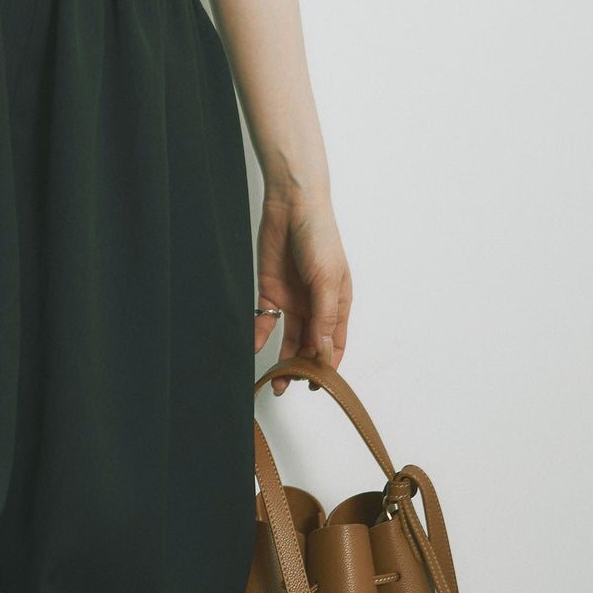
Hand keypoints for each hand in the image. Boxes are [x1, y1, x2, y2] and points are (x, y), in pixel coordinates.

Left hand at [254, 191, 352, 393]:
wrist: (290, 205)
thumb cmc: (319, 237)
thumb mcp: (327, 281)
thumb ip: (325, 319)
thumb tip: (326, 354)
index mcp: (337, 304)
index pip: (335, 343)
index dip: (328, 366)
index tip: (317, 386)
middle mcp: (316, 305)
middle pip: (311, 344)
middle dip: (302, 367)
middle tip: (289, 385)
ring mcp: (293, 299)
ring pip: (289, 338)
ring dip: (282, 359)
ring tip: (275, 380)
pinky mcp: (270, 290)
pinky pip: (265, 319)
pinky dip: (260, 334)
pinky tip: (256, 346)